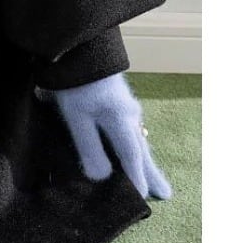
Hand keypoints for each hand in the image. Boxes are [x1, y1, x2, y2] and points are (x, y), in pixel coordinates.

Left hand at [48, 73, 172, 200]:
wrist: (77, 43)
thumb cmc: (76, 80)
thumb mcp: (77, 116)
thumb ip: (89, 147)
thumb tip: (101, 178)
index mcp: (121, 121)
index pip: (131, 157)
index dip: (136, 179)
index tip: (143, 199)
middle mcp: (129, 114)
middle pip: (141, 149)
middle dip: (150, 172)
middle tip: (165, 195)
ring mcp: (125, 104)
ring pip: (138, 138)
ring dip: (144, 158)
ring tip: (151, 174)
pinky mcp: (117, 97)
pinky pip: (131, 128)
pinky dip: (135, 144)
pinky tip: (131, 144)